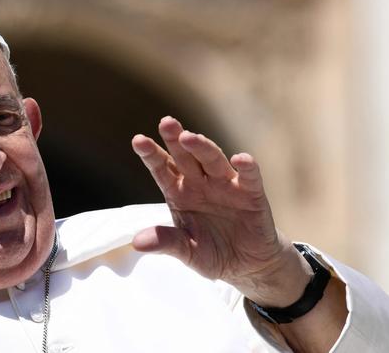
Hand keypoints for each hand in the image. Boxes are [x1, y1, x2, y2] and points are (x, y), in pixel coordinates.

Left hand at [131, 116, 309, 305]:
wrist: (247, 265)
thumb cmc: (212, 253)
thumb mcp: (186, 252)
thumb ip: (166, 242)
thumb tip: (137, 243)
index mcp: (180, 192)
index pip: (162, 169)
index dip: (151, 154)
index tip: (138, 141)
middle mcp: (201, 183)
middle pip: (186, 157)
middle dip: (176, 140)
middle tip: (166, 123)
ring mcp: (226, 186)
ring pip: (213, 160)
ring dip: (203, 148)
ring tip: (190, 138)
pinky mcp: (252, 195)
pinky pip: (249, 178)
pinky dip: (247, 167)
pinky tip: (241, 159)